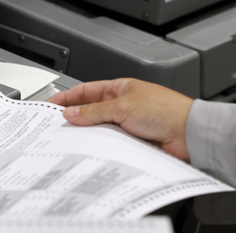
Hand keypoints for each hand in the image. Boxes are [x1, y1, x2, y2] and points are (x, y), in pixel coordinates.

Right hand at [47, 78, 193, 161]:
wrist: (190, 134)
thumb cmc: (166, 110)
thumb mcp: (122, 106)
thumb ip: (93, 111)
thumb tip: (70, 112)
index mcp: (118, 89)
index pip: (84, 90)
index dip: (65, 96)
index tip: (49, 104)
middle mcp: (121, 105)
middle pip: (89, 111)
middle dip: (73, 117)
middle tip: (55, 125)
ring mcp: (125, 124)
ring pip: (97, 129)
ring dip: (87, 133)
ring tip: (72, 138)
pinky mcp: (130, 141)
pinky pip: (108, 143)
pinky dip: (100, 146)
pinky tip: (92, 149)